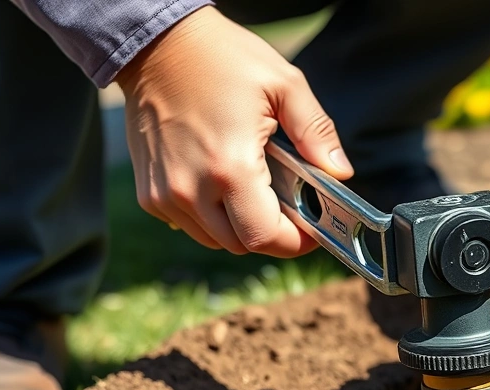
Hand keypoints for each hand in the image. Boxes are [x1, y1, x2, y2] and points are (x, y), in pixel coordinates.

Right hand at [115, 7, 353, 255]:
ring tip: (253, 189)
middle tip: (287, 207)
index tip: (311, 231)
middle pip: (242, 244)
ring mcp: (166, 195)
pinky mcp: (149, 193)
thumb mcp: (284, 84)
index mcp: (230, 167)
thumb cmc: (221, 58)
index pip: (266, 237)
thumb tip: (340, 172)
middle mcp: (192, 189)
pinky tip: (220, 182)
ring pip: (214, 239)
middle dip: (270, 233)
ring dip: (239, 226)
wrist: (155, 45)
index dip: (295, 242)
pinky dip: (209, 216)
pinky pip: (189, 224)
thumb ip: (316, 132)